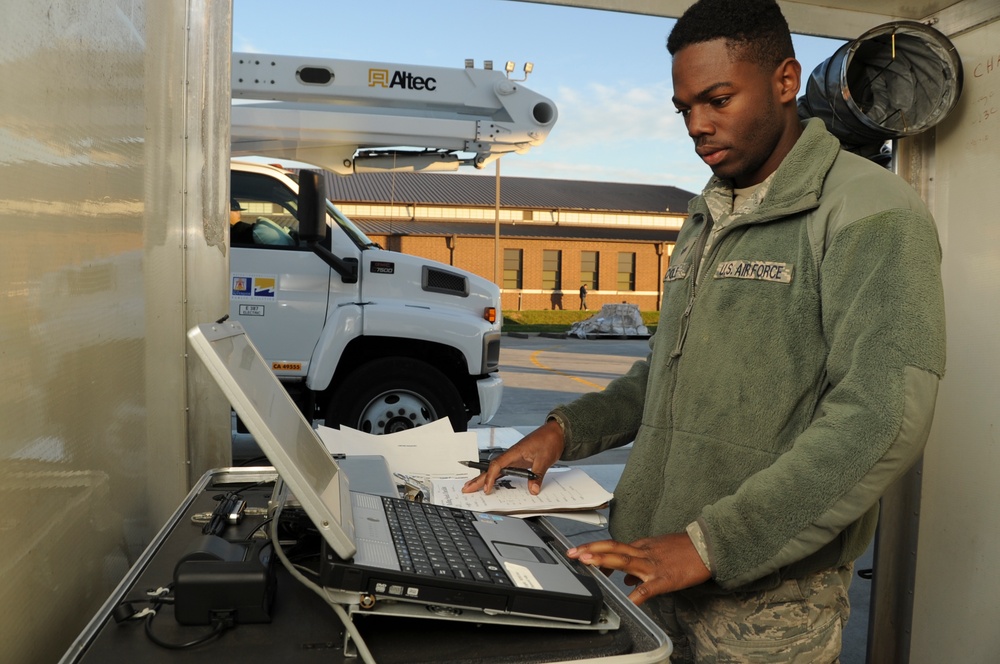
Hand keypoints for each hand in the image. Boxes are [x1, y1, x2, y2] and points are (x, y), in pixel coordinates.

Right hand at [462, 419, 564, 494]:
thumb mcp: (545, 459)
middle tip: (467, 488)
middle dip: (478, 478)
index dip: (490, 477)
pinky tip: (491, 483)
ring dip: (484, 478)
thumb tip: (533, 489)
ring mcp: (514, 458)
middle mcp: (512, 455)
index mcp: (515, 452)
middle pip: (491, 468)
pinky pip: (504, 470)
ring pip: (495, 470)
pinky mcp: (518, 461)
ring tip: (473, 487)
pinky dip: (496, 477)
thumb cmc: (549, 440)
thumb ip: (537, 475)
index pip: (497, 465)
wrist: (556, 432)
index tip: (487, 488)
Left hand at [566, 532, 710, 604]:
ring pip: (625, 561)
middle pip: (613, 549)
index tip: (579, 553)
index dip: (594, 549)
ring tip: (587, 563)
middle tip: (573, 554)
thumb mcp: (657, 551)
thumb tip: (624, 579)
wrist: (707, 547)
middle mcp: (643, 553)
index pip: (613, 546)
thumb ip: (638, 563)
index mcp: (641, 547)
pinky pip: (648, 588)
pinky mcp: (665, 579)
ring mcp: (653, 566)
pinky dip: (636, 594)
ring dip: (604, 561)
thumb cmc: (683, 550)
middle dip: (591, 551)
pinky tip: (627, 600)